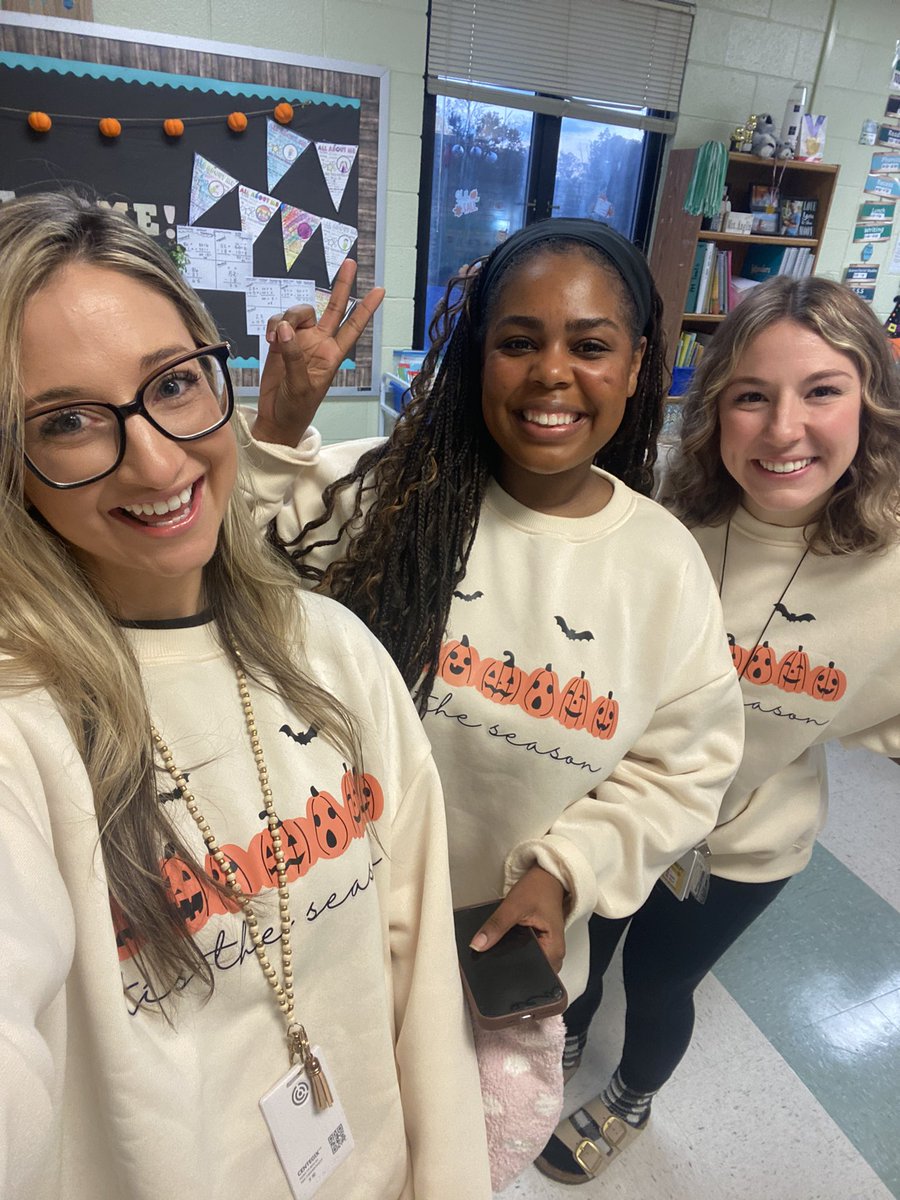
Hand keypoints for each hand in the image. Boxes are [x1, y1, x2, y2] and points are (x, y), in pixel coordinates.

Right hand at [251, 259, 384, 445]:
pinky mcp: (281, 341)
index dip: (366, 309)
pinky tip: (270, 339)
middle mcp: (319, 343)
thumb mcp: (300, 385)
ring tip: (275, 337)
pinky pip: (278, 321)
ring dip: (286, 317)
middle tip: (350, 263)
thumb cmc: (296, 407)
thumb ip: (293, 356)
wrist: (276, 417)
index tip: (380, 290)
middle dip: (341, 285)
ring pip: (298, 313)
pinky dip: (273, 325)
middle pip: (333, 308)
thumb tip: (284, 329)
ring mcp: (300, 340)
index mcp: (332, 354)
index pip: (353, 327)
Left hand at [469, 865, 566, 972]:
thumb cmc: (539, 888)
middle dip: (509, 964)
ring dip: (511, 956)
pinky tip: (504, 941)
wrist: (547, 876)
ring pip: (526, 962)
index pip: (532, 973)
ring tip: (497, 947)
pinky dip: (514, 948)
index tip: (494, 966)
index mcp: (554, 951)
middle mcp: (554, 954)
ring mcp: (547, 949)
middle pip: (529, 970)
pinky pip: (526, 952)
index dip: (512, 972)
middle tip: (492, 955)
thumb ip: (496, 926)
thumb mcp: (514, 906)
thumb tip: (478, 945)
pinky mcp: (540, 943)